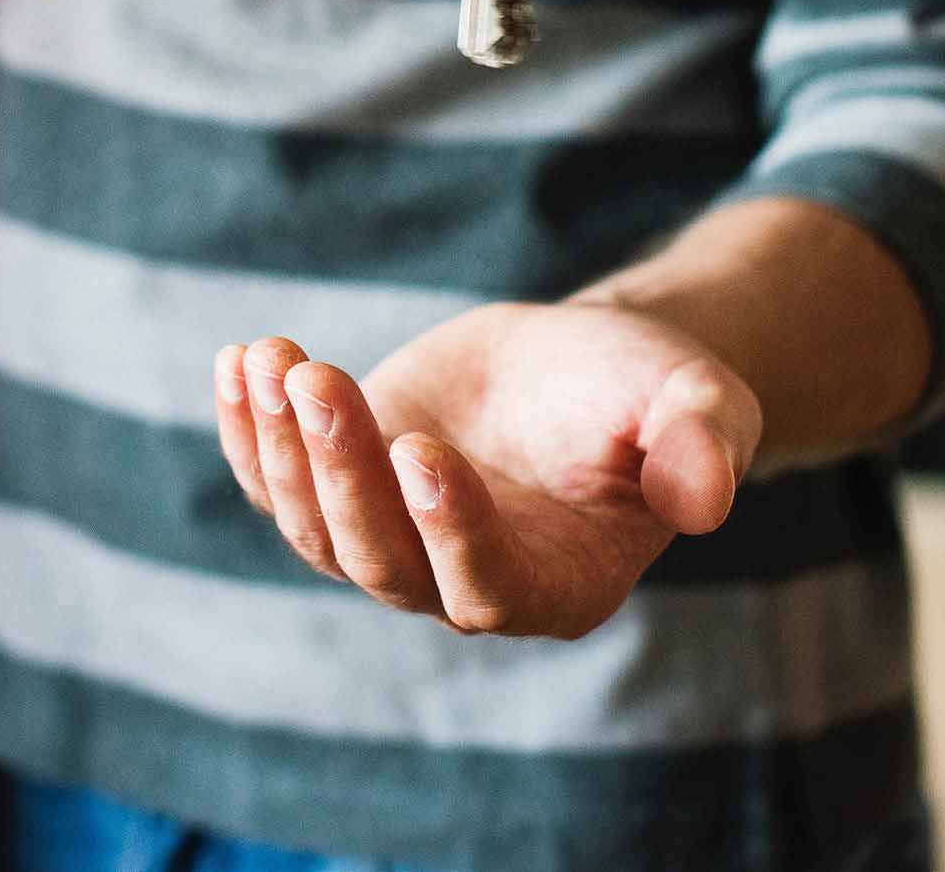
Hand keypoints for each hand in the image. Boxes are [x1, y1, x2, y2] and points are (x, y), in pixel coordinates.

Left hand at [212, 302, 761, 638]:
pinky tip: (237, 363)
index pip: (484, 585)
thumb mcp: (695, 401)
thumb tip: (708, 498)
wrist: (581, 364)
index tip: (419, 447)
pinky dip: (247, 432)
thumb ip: (703, 445)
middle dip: (339, 469)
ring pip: (315, 524)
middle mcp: (460, 583)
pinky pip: (275, 482)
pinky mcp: (342, 488)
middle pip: (379, 557)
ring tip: (269, 358)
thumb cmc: (647, 390)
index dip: (446, 527)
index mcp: (556, 584)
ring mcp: (391, 539)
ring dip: (281, 445)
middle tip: (316, 378)